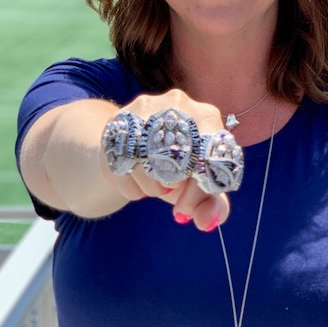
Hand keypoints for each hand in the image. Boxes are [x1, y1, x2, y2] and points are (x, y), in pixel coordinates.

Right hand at [116, 88, 230, 231]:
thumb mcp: (197, 184)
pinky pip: (123, 169)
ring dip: (152, 188)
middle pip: (179, 159)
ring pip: (148, 166)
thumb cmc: (176, 166)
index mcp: (206, 116)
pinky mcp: (116, 125)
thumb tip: (207, 222)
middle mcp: (177, 104)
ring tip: (155, 182)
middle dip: (174, 186)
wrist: (132, 147)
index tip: (186, 208)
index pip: (210, 154)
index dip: (199, 189)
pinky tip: (136, 179)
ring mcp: (144, 110)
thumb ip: (212, 205)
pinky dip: (131, 187)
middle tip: (170, 190)